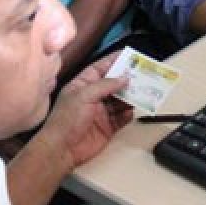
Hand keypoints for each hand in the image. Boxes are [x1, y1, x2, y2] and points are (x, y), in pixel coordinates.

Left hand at [35, 51, 132, 170]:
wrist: (62, 149)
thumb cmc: (67, 119)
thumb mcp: (84, 96)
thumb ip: (106, 85)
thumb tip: (125, 78)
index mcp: (83, 85)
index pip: (100, 68)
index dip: (113, 61)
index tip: (129, 55)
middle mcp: (93, 97)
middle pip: (114, 84)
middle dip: (127, 79)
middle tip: (143, 74)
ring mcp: (101, 112)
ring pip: (121, 101)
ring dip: (130, 97)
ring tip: (142, 92)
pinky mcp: (108, 127)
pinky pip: (122, 118)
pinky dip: (128, 114)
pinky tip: (131, 112)